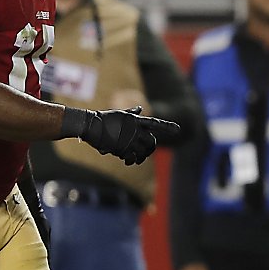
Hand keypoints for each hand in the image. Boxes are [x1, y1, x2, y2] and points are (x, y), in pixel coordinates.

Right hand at [65, 106, 182, 164]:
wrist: (90, 125)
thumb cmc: (104, 118)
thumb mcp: (120, 114)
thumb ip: (132, 113)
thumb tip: (140, 108)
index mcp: (136, 120)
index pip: (155, 123)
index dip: (167, 127)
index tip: (178, 129)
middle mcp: (135, 130)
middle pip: (152, 142)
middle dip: (150, 149)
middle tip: (146, 153)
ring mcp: (129, 140)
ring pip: (143, 152)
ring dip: (141, 158)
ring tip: (136, 159)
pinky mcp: (122, 148)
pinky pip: (132, 157)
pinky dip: (131, 160)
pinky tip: (128, 161)